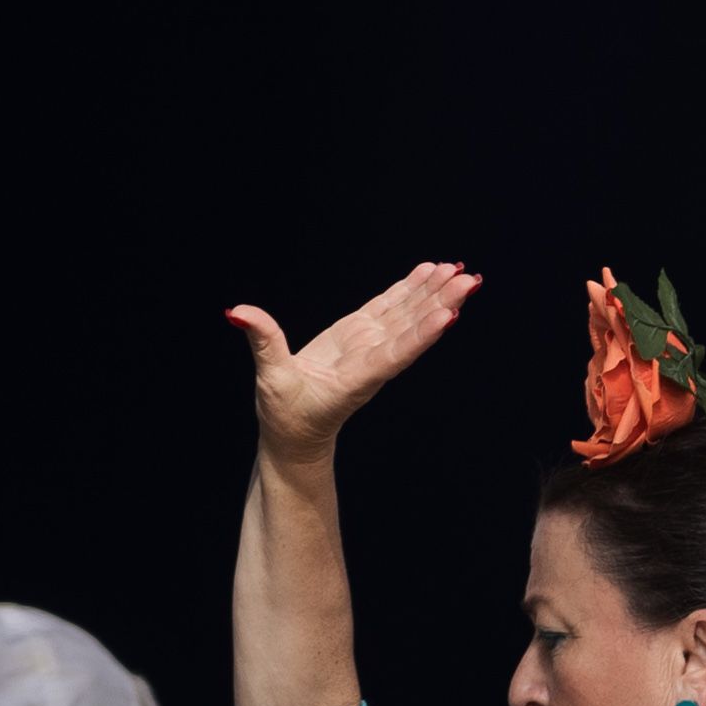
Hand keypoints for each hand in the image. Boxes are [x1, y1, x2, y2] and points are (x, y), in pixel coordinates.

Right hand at [231, 261, 479, 461]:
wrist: (296, 435)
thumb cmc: (286, 416)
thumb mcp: (271, 381)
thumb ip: (262, 344)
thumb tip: (238, 312)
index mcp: (356, 379)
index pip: (394, 356)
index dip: (420, 336)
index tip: (448, 316)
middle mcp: (371, 361)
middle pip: (411, 331)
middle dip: (441, 305)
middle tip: (468, 280)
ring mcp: (369, 347)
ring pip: (407, 316)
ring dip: (433, 294)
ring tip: (458, 271)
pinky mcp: (360, 336)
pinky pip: (390, 309)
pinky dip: (409, 291)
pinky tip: (429, 273)